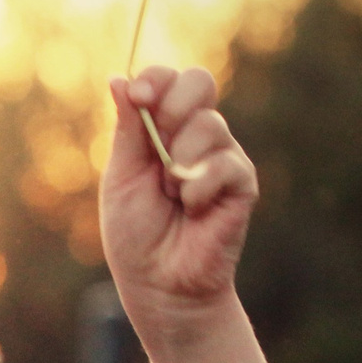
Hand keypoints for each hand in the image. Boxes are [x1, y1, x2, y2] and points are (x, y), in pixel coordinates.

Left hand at [102, 66, 258, 322]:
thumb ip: (128, 129)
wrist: (158, 282)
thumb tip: (119, 80)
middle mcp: (197, 137)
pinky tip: (192, 211)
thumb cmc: (135, 234)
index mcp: (163, 131)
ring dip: (178, 162)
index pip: (170, 80)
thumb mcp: (122, 176)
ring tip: (172, 197)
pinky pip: (225, 164)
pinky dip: (197, 189)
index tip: (139, 96)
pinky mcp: (243, 182)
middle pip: (199, 81)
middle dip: (172, 108)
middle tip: (158, 149)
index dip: (156, 80)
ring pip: (209, 124)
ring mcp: (223, 157)